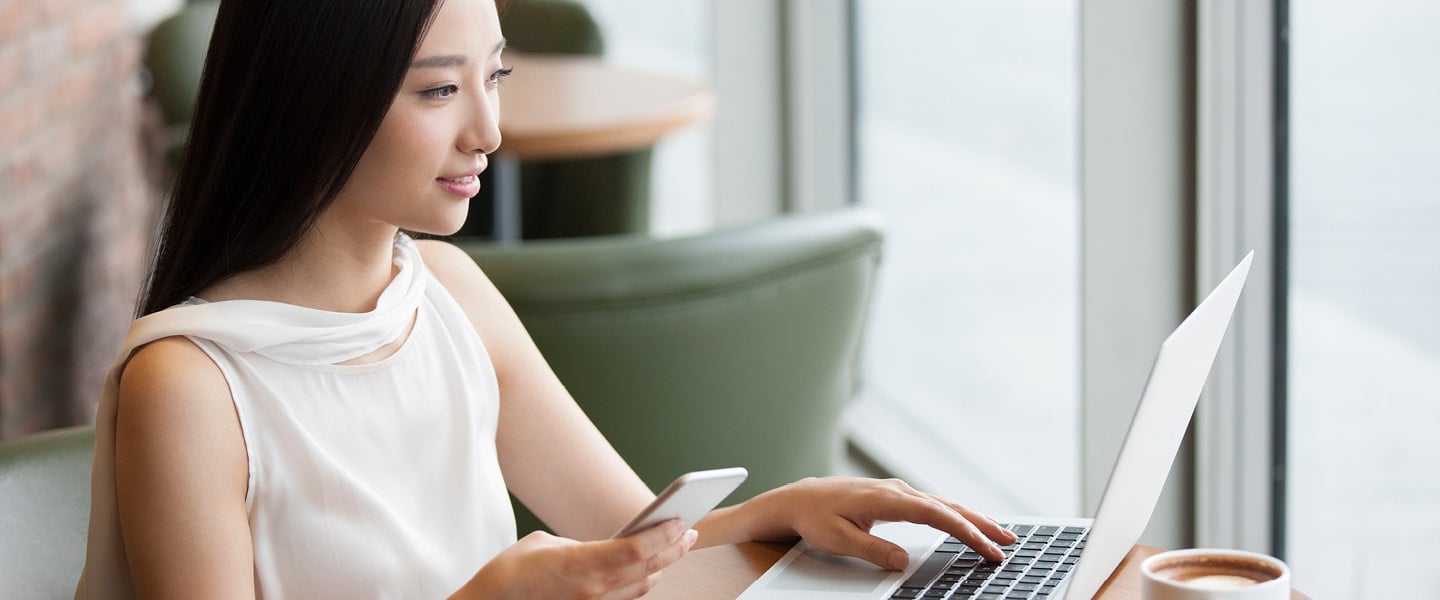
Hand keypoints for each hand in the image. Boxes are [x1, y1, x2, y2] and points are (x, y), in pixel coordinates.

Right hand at [458, 519, 697, 599]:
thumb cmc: (511, 571)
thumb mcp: (546, 543)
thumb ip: (581, 544)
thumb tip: (602, 546)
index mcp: (580, 564)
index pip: (635, 550)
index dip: (662, 535)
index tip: (681, 520)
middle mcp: (592, 589)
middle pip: (647, 569)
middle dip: (673, 549)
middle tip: (689, 531)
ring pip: (641, 587)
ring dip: (662, 566)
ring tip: (676, 546)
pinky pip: (626, 597)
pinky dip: (643, 581)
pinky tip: (651, 568)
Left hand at [741, 477, 1017, 568]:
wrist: (797, 499)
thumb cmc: (814, 517)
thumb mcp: (837, 539)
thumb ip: (872, 549)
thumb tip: (903, 561)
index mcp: (887, 499)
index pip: (937, 515)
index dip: (965, 532)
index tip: (987, 547)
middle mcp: (896, 491)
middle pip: (948, 506)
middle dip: (981, 524)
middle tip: (1008, 541)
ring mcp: (896, 491)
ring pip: (943, 504)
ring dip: (971, 518)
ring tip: (997, 533)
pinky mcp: (894, 497)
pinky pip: (932, 505)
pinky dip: (954, 513)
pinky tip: (964, 522)